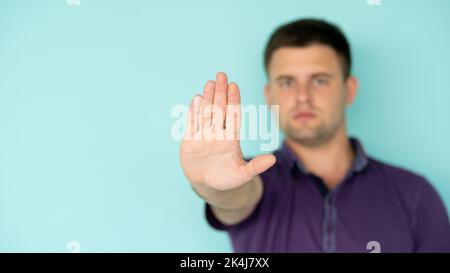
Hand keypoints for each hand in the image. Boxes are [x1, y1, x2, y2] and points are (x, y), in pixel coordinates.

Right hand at [180, 72, 275, 190]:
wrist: (208, 184)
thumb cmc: (227, 179)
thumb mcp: (242, 175)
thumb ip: (255, 167)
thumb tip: (273, 160)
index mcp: (231, 138)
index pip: (233, 115)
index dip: (233, 100)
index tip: (234, 86)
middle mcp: (217, 133)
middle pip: (219, 109)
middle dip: (220, 93)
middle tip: (221, 75)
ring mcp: (203, 136)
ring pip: (205, 113)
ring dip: (207, 98)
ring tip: (209, 83)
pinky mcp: (190, 141)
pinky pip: (192, 123)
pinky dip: (193, 112)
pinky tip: (196, 98)